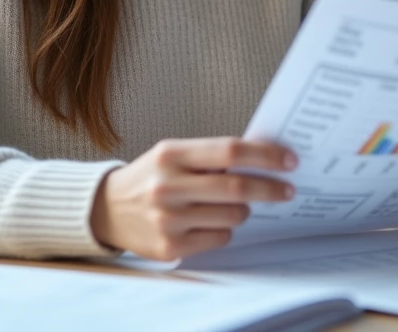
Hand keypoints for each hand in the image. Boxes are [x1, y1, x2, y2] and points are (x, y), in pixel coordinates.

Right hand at [89, 137, 297, 260]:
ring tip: (231, 205)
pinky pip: (219, 239)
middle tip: (287, 190)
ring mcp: (168, 219)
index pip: (229, 150)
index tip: (289, 160)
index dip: (265, 155)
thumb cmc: (151, 177)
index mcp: (171, 154)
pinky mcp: (170, 246)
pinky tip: (207, 223)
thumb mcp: (173, 155)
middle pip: (237, 188)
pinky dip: (223, 231)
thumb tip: (263, 159)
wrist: (108, 209)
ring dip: (242, 211)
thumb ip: (210, 156)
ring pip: (232, 216)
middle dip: (271, 189)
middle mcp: (168, 186)